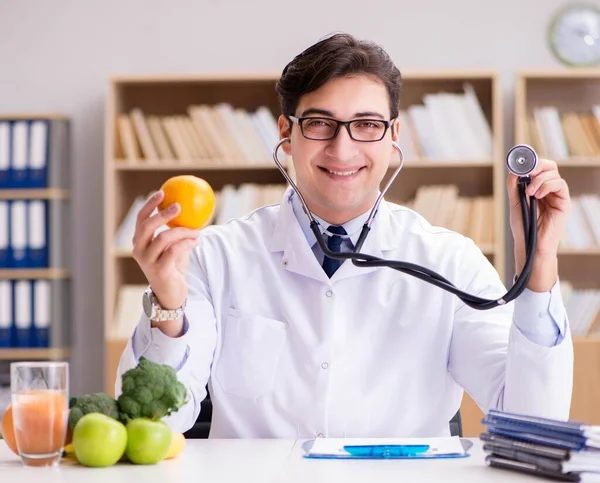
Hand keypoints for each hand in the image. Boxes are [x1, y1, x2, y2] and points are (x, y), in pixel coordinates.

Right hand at [132, 190, 199, 309]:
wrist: (171, 293)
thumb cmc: (173, 266)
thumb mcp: (173, 246)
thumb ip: (176, 231)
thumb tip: (191, 210)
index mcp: (139, 241)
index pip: (141, 219)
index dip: (149, 204)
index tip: (162, 192)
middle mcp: (139, 250)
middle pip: (148, 226)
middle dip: (163, 214)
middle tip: (179, 206)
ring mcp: (147, 261)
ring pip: (163, 238)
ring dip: (183, 232)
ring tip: (196, 231)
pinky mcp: (159, 270)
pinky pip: (173, 251)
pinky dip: (186, 243)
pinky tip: (197, 241)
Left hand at [507, 159, 570, 291]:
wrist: (530, 244)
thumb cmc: (523, 227)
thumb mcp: (514, 203)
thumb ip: (514, 186)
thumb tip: (513, 170)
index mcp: (536, 188)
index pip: (538, 168)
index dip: (531, 162)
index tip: (519, 161)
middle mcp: (548, 189)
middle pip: (549, 167)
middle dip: (537, 166)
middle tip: (527, 172)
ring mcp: (557, 196)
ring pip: (554, 174)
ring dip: (539, 180)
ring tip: (529, 193)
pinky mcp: (564, 202)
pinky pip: (560, 185)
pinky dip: (547, 186)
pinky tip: (537, 195)